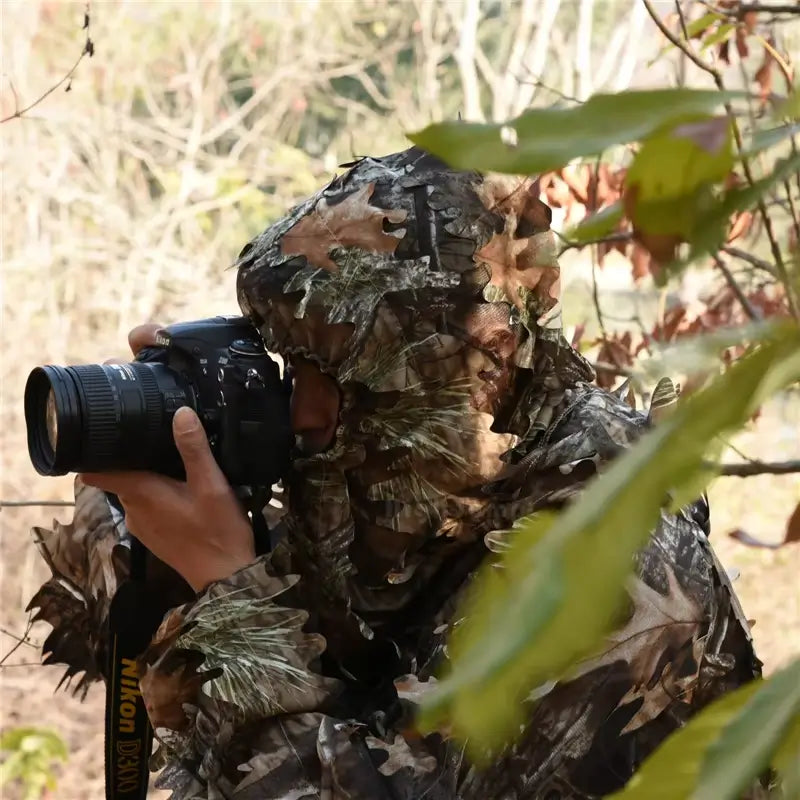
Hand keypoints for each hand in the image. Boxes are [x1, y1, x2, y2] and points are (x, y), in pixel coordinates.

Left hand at [82, 324, 254, 591]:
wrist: (226, 579)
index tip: (102, 431)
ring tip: (172, 459)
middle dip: (132, 457)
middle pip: (119, 476)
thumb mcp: (212, 485)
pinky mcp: (154, 537)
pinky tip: (181, 489)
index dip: (94, 451)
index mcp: (141, 493)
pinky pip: (147, 507)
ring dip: (147, 476)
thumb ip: (194, 449)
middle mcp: (134, 510)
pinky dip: (157, 495)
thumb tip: (180, 413)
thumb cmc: (218, 532)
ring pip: (135, 491)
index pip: (97, 471)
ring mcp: (142, 526)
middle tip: (154, 435)